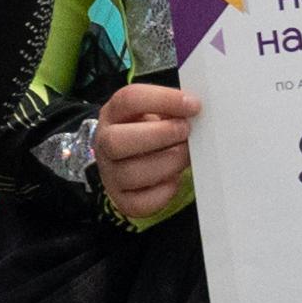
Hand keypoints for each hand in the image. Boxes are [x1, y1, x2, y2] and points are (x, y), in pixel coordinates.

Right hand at [90, 76, 196, 226]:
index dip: (163, 100)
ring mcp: (110, 174)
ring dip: (168, 163)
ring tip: (185, 155)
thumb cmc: (149, 130)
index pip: (128, 100)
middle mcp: (104, 144)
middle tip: (186, 131)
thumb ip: (172, 109)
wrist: (132, 158)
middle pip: (117, 141)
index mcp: (113, 113)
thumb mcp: (155, 112)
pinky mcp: (122, 200)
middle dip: (160, 135)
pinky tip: (174, 178)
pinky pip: (140, 203)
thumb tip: (197, 111)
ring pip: (131, 174)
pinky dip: (164, 192)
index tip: (193, 105)